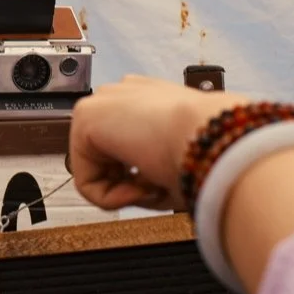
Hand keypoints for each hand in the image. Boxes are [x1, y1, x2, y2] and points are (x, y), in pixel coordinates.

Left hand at [68, 75, 252, 210]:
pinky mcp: (85, 116)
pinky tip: (138, 186)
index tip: (167, 181)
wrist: (208, 135)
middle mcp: (124, 94)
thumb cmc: (208, 150)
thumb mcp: (181, 161)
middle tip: (159, 186)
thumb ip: (154, 169)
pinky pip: (86, 181)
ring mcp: (103, 101)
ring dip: (125, 191)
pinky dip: (111, 198)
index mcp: (148, 98)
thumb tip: (140, 186)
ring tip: (152, 185)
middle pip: (111, 159)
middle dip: (133, 183)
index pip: (130, 144)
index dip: (147, 177)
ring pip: (98, 171)